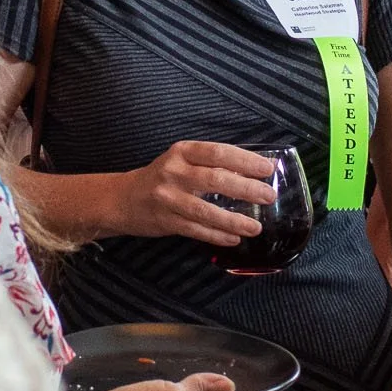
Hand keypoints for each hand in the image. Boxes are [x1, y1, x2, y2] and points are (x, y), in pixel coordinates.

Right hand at [118, 141, 276, 245]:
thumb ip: (212, 164)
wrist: (122, 199)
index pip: (218, 152)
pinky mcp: (164, 221)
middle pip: (215, 179)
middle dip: (246, 189)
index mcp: (182, 151)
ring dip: (234, 220)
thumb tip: (255, 170)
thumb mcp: (182, 161)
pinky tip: (234, 238)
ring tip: (256, 227)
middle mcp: (173, 172)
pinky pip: (196, 230)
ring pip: (206, 210)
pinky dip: (217, 235)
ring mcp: (167, 198)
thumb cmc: (162, 177)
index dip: (245, 160)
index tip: (267, 168)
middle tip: (268, 196)